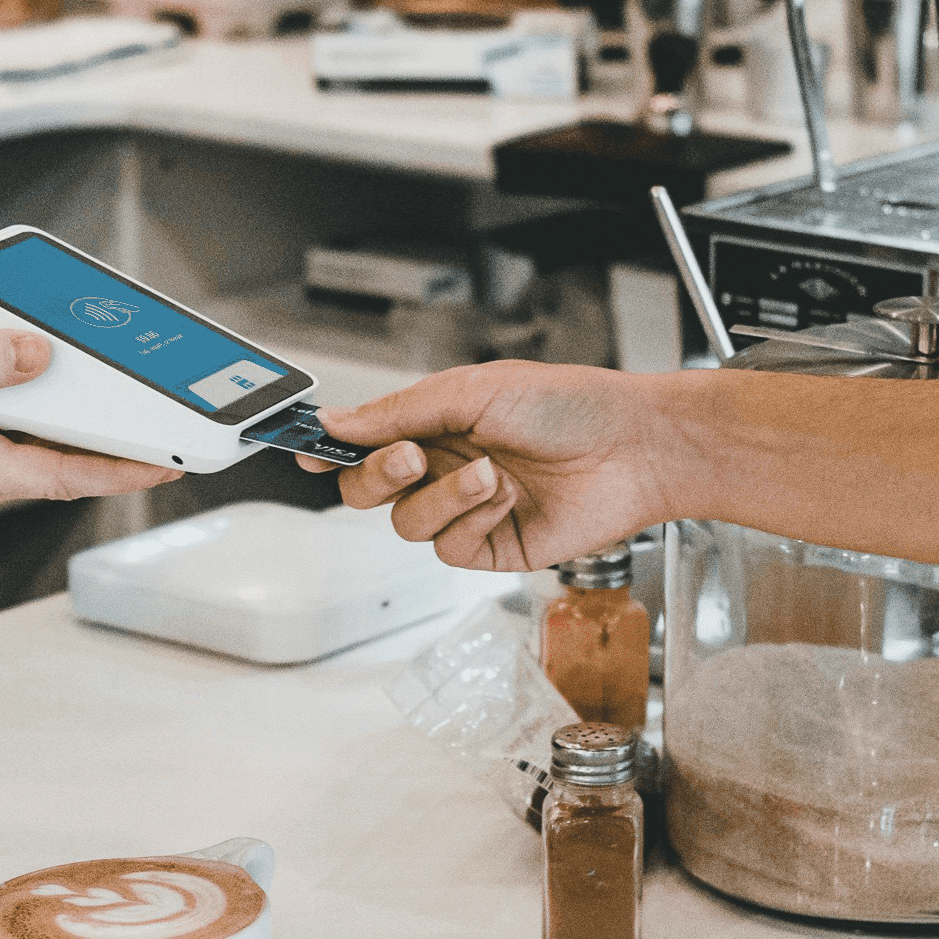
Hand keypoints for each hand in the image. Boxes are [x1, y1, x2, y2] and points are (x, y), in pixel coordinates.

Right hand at [0, 322, 175, 513]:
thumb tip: (37, 355)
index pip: (65, 476)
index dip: (125, 470)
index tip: (171, 462)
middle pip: (62, 465)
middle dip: (117, 446)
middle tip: (169, 420)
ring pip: (41, 449)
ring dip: (82, 427)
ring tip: (130, 396)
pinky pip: (15, 433)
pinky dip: (45, 411)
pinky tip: (60, 379)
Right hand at [300, 362, 671, 570]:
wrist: (634, 448)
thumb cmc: (570, 405)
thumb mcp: (473, 390)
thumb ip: (397, 410)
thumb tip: (336, 420)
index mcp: (435, 423)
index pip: (365, 440)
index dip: (330, 448)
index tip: (304, 449)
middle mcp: (444, 467)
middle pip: (368, 490)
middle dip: (377, 475)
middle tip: (409, 457)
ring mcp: (466, 509)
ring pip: (406, 524)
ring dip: (442, 497)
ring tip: (488, 474)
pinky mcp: (491, 546)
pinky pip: (449, 548)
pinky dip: (472, 521)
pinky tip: (506, 498)